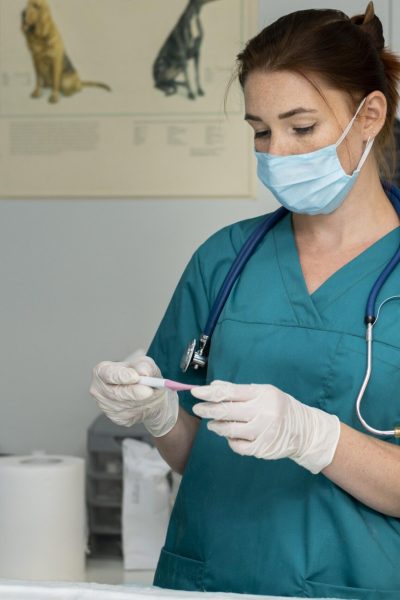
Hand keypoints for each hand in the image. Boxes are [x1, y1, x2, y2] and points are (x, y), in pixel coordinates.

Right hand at [90, 355, 178, 436]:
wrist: (144, 391)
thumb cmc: (139, 372)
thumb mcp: (143, 363)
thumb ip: (144, 365)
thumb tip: (144, 373)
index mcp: (102, 371)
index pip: (109, 374)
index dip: (122, 376)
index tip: (136, 377)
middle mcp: (99, 390)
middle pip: (116, 393)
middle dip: (134, 392)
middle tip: (149, 391)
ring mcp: (106, 406)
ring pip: (127, 406)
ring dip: (144, 400)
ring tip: (154, 392)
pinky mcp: (117, 418)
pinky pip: (132, 415)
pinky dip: (144, 408)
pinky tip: (149, 401)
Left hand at [191, 381, 339, 473]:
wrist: (304, 430)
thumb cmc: (278, 406)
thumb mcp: (262, 392)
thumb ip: (237, 390)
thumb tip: (213, 387)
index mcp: (261, 394)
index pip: (230, 392)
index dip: (210, 393)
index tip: (195, 392)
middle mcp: (262, 412)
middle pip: (227, 411)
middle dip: (208, 410)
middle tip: (197, 409)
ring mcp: (262, 432)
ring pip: (229, 430)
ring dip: (217, 426)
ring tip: (213, 424)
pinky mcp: (262, 448)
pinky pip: (237, 446)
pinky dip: (230, 441)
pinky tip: (231, 436)